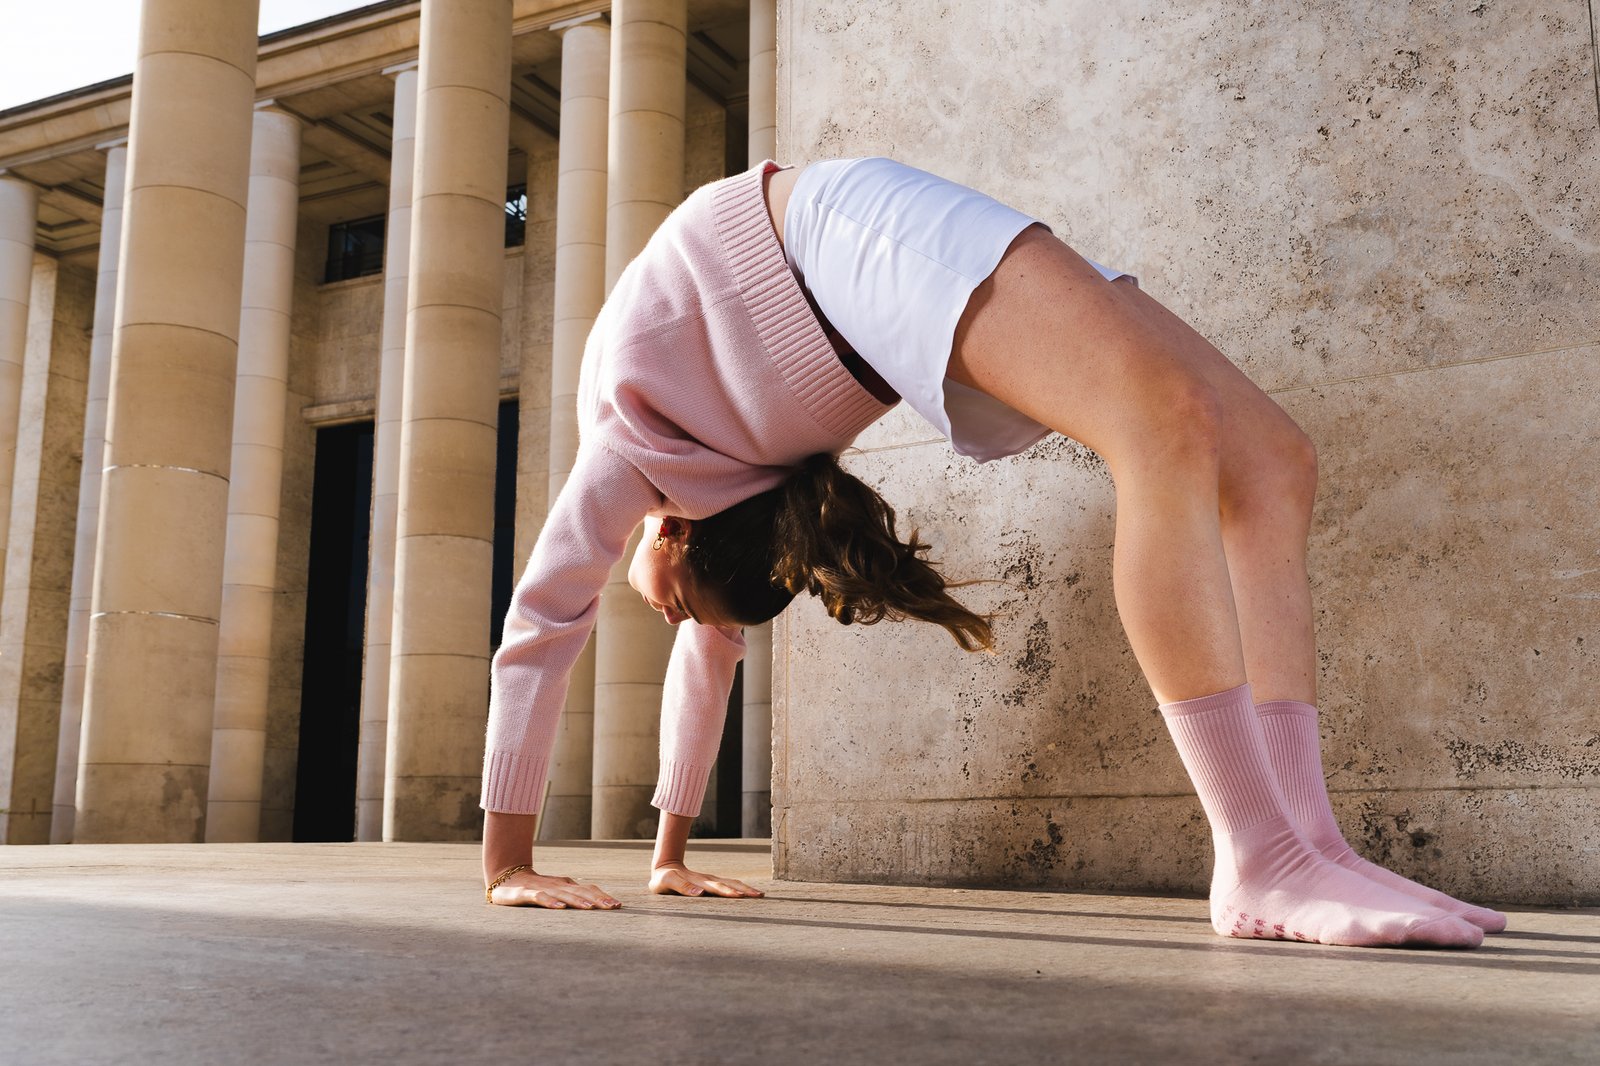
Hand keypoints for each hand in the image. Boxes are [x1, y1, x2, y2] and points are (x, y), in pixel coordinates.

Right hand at [489, 868, 621, 908]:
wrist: (506, 877)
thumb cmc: (537, 887)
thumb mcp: (558, 891)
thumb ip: (574, 896)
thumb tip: (597, 905)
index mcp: (566, 885)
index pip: (588, 889)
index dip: (603, 896)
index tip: (618, 906)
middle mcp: (557, 885)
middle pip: (580, 892)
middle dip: (597, 899)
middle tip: (613, 907)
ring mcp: (542, 888)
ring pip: (563, 894)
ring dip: (578, 901)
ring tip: (591, 908)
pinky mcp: (525, 893)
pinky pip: (540, 897)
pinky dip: (550, 902)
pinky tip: (560, 908)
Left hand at [649, 861, 763, 897]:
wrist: (665, 867)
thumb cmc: (663, 879)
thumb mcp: (667, 882)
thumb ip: (682, 887)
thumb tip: (700, 893)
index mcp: (699, 882)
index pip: (717, 888)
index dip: (728, 892)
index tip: (741, 896)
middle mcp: (708, 880)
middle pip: (730, 884)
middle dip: (745, 890)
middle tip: (760, 896)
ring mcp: (711, 880)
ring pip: (732, 883)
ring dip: (746, 889)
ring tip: (760, 895)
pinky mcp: (711, 882)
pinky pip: (729, 884)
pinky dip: (741, 888)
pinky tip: (748, 893)